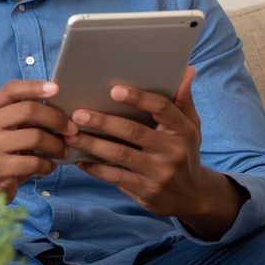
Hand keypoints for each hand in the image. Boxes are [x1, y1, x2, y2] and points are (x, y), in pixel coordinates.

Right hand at [0, 80, 75, 212]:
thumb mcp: (4, 128)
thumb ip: (22, 116)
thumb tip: (61, 110)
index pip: (11, 89)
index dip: (34, 86)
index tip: (56, 88)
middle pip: (28, 110)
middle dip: (56, 119)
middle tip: (72, 129)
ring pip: (35, 136)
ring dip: (56, 145)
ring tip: (63, 151)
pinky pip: (34, 162)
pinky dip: (48, 165)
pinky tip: (49, 167)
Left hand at [64, 66, 243, 237]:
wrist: (194, 196)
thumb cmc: (184, 152)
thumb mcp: (190, 127)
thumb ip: (183, 99)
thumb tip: (186, 69)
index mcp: (183, 130)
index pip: (162, 108)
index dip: (139, 98)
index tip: (114, 89)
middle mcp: (173, 151)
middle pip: (134, 132)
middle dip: (103, 122)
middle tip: (77, 114)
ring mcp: (160, 173)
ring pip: (120, 155)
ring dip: (92, 145)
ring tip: (70, 136)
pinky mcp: (147, 191)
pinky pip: (116, 178)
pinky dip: (96, 169)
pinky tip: (79, 160)